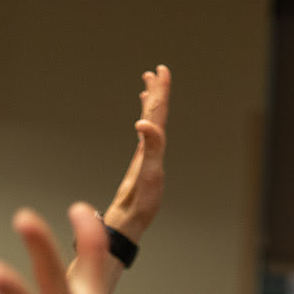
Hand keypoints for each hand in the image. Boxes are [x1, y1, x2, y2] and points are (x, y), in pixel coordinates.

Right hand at [101, 65, 169, 242]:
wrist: (132, 222)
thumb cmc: (142, 203)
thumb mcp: (148, 173)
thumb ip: (149, 147)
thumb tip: (144, 122)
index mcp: (156, 147)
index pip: (159, 113)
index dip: (161, 91)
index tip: (161, 71)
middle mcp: (153, 148)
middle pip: (157, 114)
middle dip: (157, 92)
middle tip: (155, 71)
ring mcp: (147, 154)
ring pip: (150, 122)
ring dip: (150, 104)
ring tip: (147, 86)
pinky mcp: (139, 163)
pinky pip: (143, 136)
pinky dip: (143, 122)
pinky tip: (140, 120)